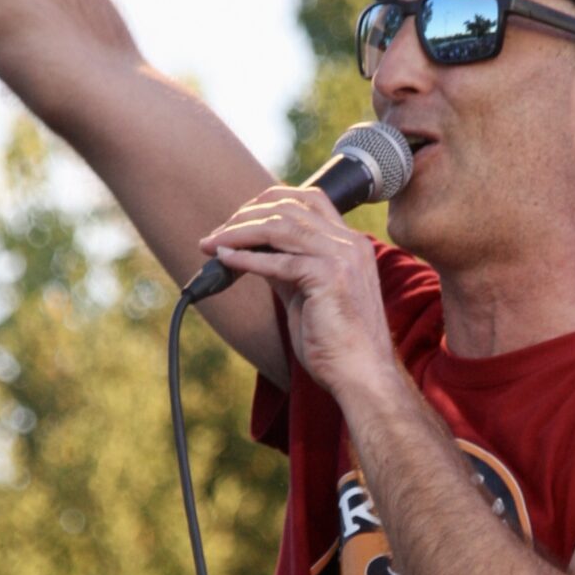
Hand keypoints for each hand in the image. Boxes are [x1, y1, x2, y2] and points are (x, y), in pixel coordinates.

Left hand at [199, 187, 398, 405]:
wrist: (362, 375)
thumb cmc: (335, 343)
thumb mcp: (306, 294)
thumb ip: (285, 267)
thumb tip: (250, 250)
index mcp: (351, 244)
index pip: (309, 199)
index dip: (269, 201)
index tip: (238, 218)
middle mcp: (351, 244)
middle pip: (290, 207)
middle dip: (246, 215)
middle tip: (217, 233)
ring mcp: (343, 258)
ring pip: (281, 227)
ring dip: (239, 233)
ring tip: (212, 244)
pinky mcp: (331, 278)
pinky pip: (279, 262)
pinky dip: (246, 259)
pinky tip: (225, 260)